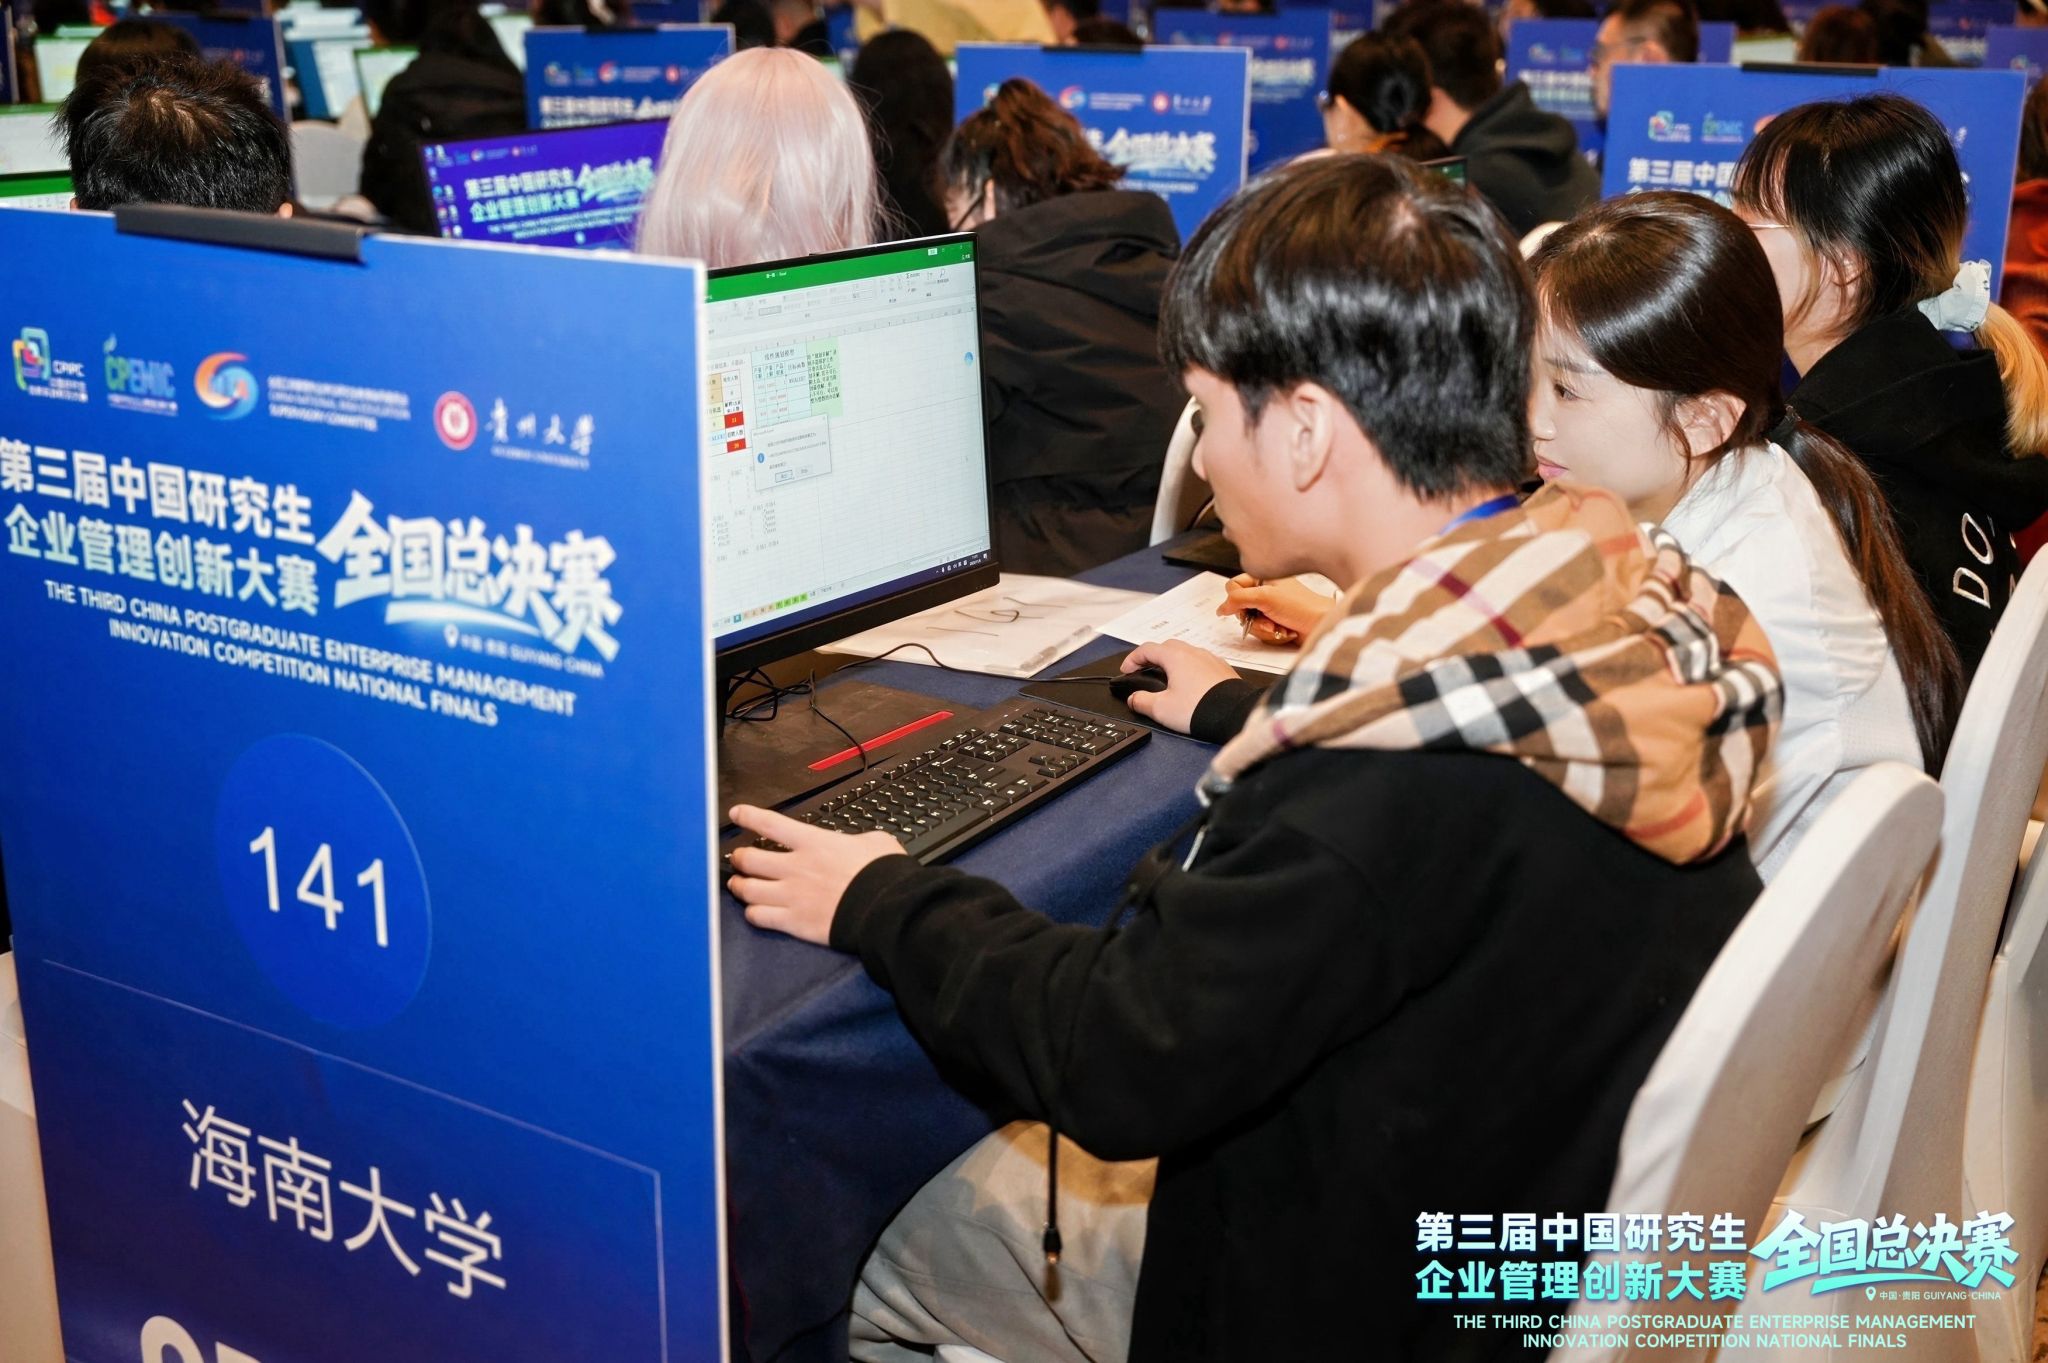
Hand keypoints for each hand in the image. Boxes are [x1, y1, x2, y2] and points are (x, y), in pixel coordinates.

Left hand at [726, 805, 904, 946]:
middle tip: (738, 857)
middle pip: (749, 858)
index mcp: (814, 843)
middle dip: (738, 857)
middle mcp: (796, 868)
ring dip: (738, 885)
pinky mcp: (794, 922)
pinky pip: (759, 917)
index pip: (769, 823)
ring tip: (737, 885)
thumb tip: (856, 844)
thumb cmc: (885, 876)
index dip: (748, 816)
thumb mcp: (875, 842)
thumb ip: (856, 840)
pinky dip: (752, 913)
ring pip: (747, 889)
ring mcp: (792, 896)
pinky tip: (754, 911)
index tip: (737, 814)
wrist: (886, 910)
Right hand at [1119, 641, 1239, 733]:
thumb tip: (1134, 698)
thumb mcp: (1161, 709)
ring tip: (1167, 679)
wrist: (1234, 715)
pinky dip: (1190, 670)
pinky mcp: (1223, 670)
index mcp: (1176, 657)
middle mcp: (1194, 653)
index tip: (1127, 670)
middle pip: (1167, 647)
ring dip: (1173, 663)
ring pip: (1186, 654)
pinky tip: (1190, 686)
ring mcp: (1211, 659)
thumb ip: (1142, 701)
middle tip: (1145, 671)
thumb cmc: (1200, 709)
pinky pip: (1202, 664)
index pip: (1147, 649)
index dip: (1132, 659)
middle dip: (1153, 657)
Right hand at [1217, 575, 1335, 644]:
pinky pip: (1262, 633)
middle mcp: (1266, 592)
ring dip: (1263, 629)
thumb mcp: (1266, 597)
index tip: (1244, 607)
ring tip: (1278, 627)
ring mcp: (1270, 609)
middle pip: (1240, 608)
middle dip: (1252, 618)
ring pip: (1250, 623)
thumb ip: (1238, 599)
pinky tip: (1285, 632)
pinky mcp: (1276, 624)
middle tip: (1265, 619)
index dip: (1235, 599)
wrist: (1322, 624)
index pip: (1233, 586)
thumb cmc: (1302, 606)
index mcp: (1263, 578)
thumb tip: (1221, 608)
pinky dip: (1272, 635)